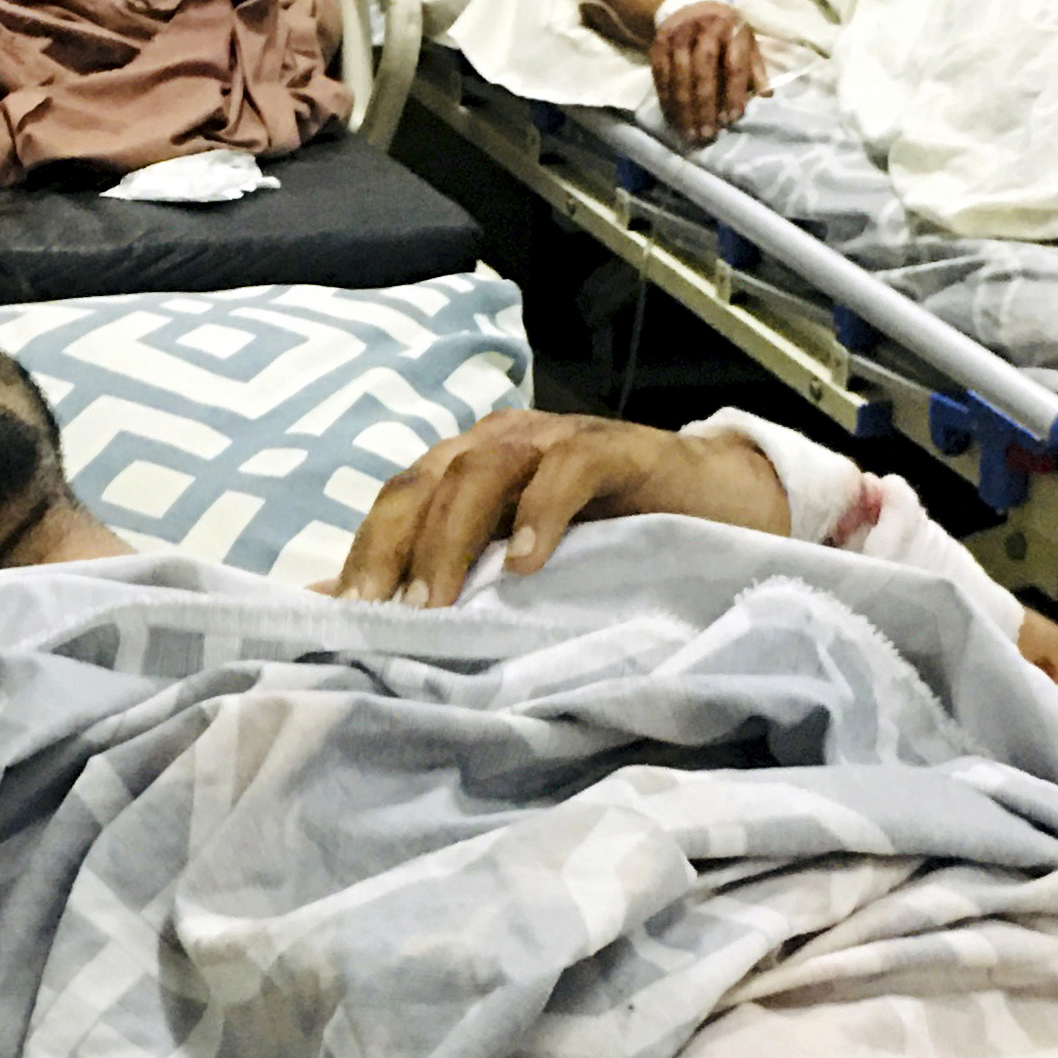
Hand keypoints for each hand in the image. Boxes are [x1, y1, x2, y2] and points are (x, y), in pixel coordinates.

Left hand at [324, 411, 788, 606]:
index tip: (339, 618)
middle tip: (377, 615)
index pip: (398, 501)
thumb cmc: (608, 540)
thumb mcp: (516, 565)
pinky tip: (527, 563)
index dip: (364, 552)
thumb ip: (446, 580)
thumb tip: (343, 609)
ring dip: (451, 538)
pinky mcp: (617, 449)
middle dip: (393, 548)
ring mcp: (556, 440)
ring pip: (482, 471)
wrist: (718, 502)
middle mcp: (500, 443)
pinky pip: (568, 469)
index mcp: (466, 467)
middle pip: (425, 482)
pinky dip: (542, 512)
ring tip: (435, 603)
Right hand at [653, 0, 768, 145]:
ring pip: (679, 75)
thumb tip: (767, 96)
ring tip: (690, 133)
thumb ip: (755, 67)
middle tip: (708, 133)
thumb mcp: (746, 40)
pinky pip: (660, 76)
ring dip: (684, 107)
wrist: (687, 5)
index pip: (733, 64)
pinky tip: (673, 119)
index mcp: (732, 29)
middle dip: (705, 104)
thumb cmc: (724, 29)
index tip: (732, 118)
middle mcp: (703, 30)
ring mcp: (678, 36)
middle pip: (703, 70)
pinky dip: (666, 99)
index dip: (734, 92)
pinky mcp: (658, 45)